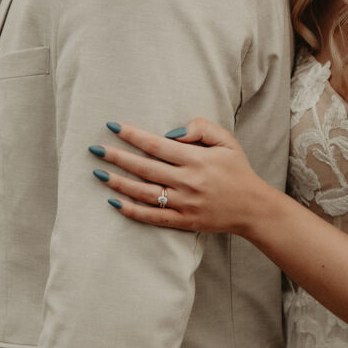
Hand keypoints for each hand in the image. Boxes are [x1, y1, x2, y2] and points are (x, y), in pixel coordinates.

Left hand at [88, 118, 263, 234]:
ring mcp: (184, 204)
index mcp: (196, 159)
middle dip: (117, 157)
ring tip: (99, 174)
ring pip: (144, 193)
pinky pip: (152, 217)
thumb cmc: (237, 170)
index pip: (157, 145)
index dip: (133, 135)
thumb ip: (202, 128)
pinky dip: (132, 211)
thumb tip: (171, 132)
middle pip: (145, 168)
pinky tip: (114, 202)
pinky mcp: (183, 221)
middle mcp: (188, 182)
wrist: (252, 207)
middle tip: (95, 150)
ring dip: (119, 183)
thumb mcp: (227, 141)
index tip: (112, 126)